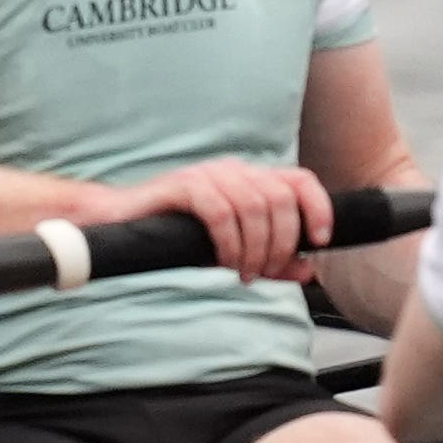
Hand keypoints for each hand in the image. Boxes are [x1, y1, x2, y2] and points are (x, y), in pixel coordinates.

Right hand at [86, 157, 332, 281]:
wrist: (122, 224)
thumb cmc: (177, 236)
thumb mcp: (235, 253)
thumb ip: (273, 262)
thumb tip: (309, 271)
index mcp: (251, 180)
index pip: (300, 180)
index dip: (318, 208)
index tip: (320, 242)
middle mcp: (234, 170)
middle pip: (281, 199)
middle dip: (281, 243)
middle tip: (265, 271)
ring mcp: (208, 174)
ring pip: (254, 206)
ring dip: (256, 248)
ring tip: (244, 272)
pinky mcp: (184, 184)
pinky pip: (221, 212)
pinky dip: (230, 243)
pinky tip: (224, 262)